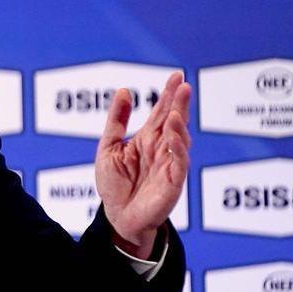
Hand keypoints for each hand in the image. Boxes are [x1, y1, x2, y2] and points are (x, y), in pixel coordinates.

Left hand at [94, 72, 191, 257]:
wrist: (116, 216)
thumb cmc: (114, 184)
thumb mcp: (109, 147)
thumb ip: (117, 120)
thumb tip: (125, 90)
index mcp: (147, 139)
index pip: (161, 112)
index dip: (168, 94)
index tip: (176, 75)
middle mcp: (161, 149)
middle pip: (174, 121)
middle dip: (180, 104)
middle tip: (184, 85)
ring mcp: (169, 164)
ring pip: (179, 140)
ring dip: (179, 124)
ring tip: (175, 110)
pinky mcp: (173, 182)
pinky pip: (179, 163)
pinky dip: (178, 148)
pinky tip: (174, 133)